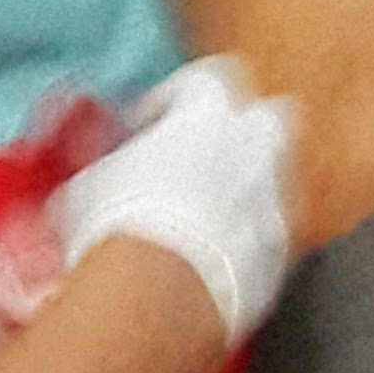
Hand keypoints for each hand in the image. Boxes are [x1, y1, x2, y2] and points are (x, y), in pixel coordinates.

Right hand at [57, 59, 295, 351]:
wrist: (159, 293)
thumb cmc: (116, 224)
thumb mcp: (92, 181)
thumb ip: (110, 163)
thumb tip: (95, 169)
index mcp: (207, 113)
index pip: (207, 79)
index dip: (178, 97)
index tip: (149, 122)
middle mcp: (254, 148)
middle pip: (270, 116)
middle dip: (243, 131)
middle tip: (205, 154)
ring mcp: (274, 201)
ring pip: (279, 180)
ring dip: (250, 189)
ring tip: (210, 215)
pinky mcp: (280, 255)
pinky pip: (271, 236)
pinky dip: (251, 242)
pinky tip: (216, 261)